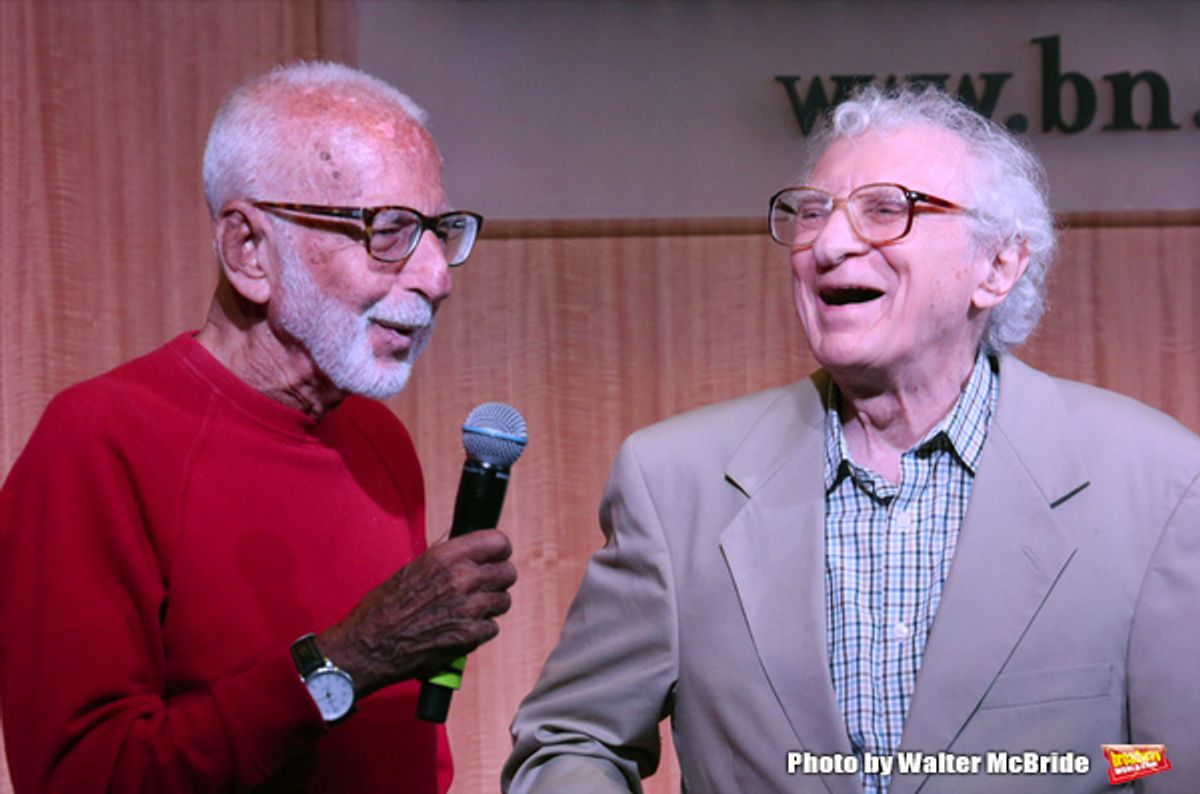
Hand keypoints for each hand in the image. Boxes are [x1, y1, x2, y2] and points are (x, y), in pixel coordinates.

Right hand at [315, 529, 516, 697]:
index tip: (495, 556)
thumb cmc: (385, 607)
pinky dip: (480, 630)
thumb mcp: (412, 568)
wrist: (370, 645)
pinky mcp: (470, 635)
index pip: (498, 542)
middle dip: (498, 579)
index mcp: (446, 557)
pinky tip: (461, 628)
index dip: (499, 550)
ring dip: (490, 606)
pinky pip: (493, 627)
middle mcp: (462, 578)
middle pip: (507, 572)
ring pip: (503, 601)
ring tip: (469, 610)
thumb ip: (442, 550)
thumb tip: (458, 532)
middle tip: (484, 586)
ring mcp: (469, 608)